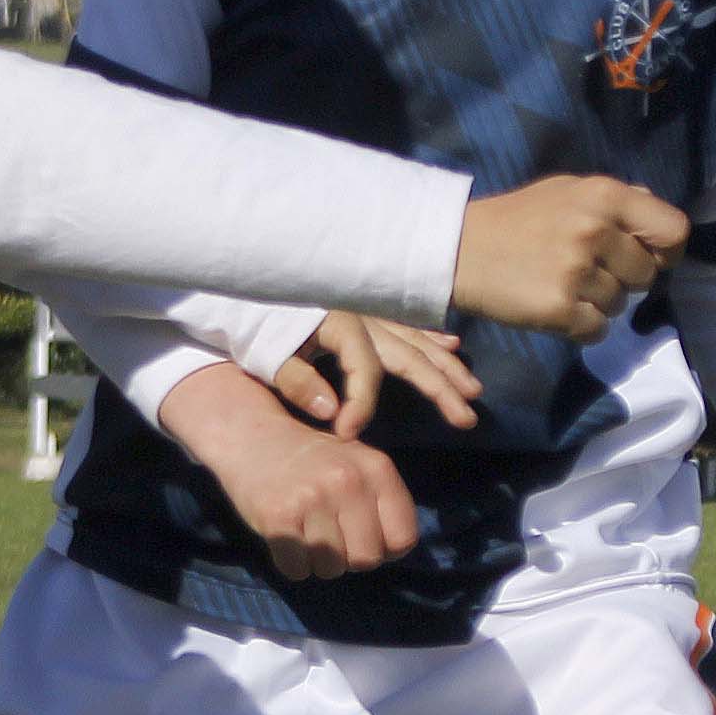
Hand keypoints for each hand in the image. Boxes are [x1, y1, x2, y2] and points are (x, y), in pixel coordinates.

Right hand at [164, 364, 419, 580]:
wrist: (251, 435)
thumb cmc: (311, 459)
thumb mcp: (358, 463)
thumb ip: (383, 502)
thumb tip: (395, 552)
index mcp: (377, 468)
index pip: (403, 539)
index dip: (385, 548)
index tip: (364, 536)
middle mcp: (347, 481)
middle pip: (367, 560)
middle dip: (349, 558)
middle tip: (330, 535)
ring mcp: (312, 499)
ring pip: (331, 569)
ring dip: (318, 561)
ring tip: (306, 531)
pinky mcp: (278, 518)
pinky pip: (297, 570)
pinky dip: (291, 563)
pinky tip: (287, 536)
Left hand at [272, 312, 479, 436]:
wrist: (242, 279)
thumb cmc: (253, 319)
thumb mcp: (266, 351)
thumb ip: (297, 380)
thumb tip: (333, 411)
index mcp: (340, 323)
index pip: (365, 371)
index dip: (362, 405)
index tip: (347, 435)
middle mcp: (363, 316)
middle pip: (409, 355)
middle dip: (440, 388)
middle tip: (466, 418)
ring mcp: (368, 311)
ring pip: (416, 340)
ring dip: (446, 365)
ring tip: (473, 389)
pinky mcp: (365, 311)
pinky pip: (406, 324)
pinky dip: (430, 336)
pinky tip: (451, 344)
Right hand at [451, 176, 687, 341]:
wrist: (458, 249)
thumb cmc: (516, 220)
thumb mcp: (566, 191)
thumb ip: (613, 201)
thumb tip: (654, 208)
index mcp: (604, 196)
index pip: (673, 230)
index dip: (666, 251)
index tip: (647, 258)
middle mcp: (594, 230)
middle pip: (646, 275)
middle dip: (623, 280)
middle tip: (585, 272)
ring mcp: (576, 271)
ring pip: (619, 306)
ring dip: (597, 304)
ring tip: (561, 284)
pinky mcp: (558, 308)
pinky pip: (596, 331)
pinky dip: (579, 326)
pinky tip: (553, 307)